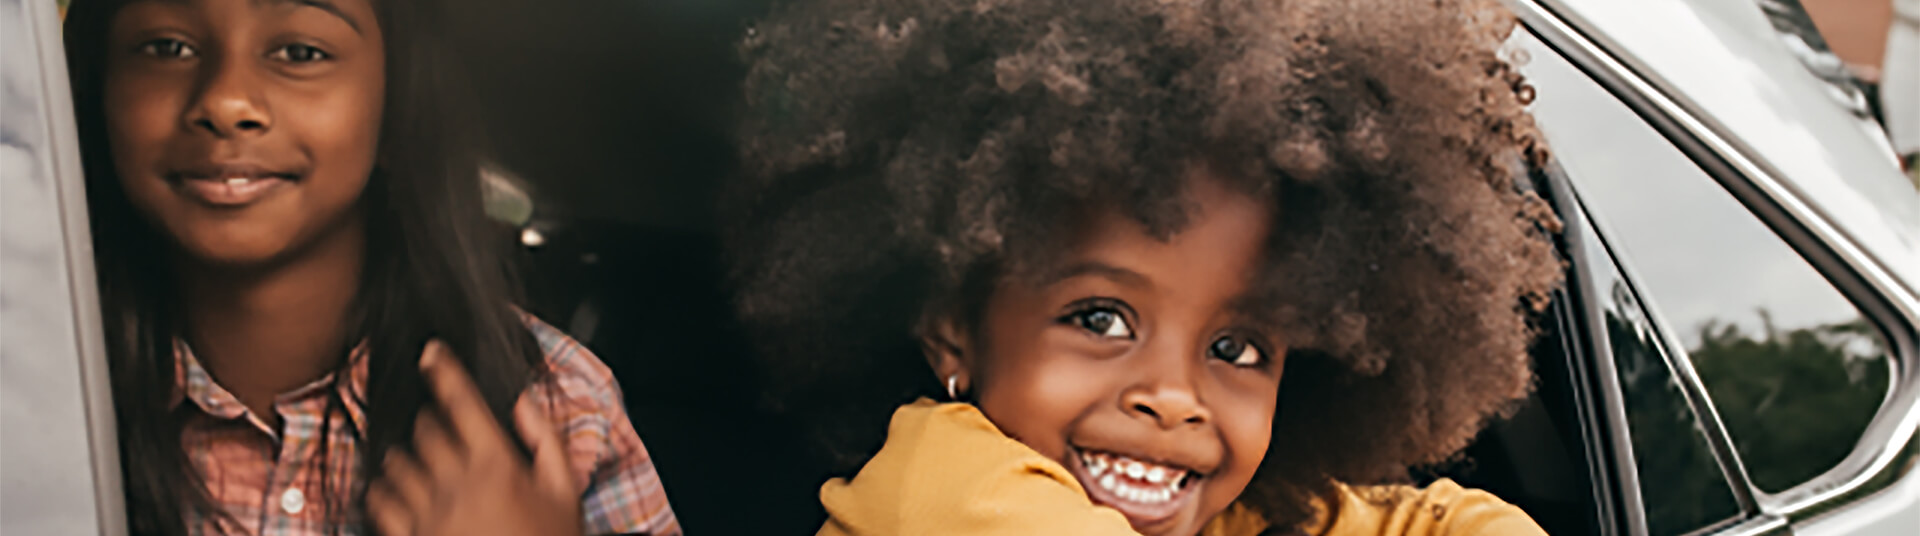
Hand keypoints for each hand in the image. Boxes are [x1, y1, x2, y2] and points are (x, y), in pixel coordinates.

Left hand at [367, 341, 582, 535]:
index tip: (431, 353)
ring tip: (422, 464)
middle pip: (425, 429)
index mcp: (498, 464)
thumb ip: (546, 440)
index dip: (443, 370)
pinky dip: (383, 490)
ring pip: (397, 462)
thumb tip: (521, 402)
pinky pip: (380, 502)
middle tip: (444, 431)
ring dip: (406, 456)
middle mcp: (458, 483)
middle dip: (432, 423)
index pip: (462, 402)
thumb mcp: (566, 491)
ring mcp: (430, 512)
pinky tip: (400, 493)